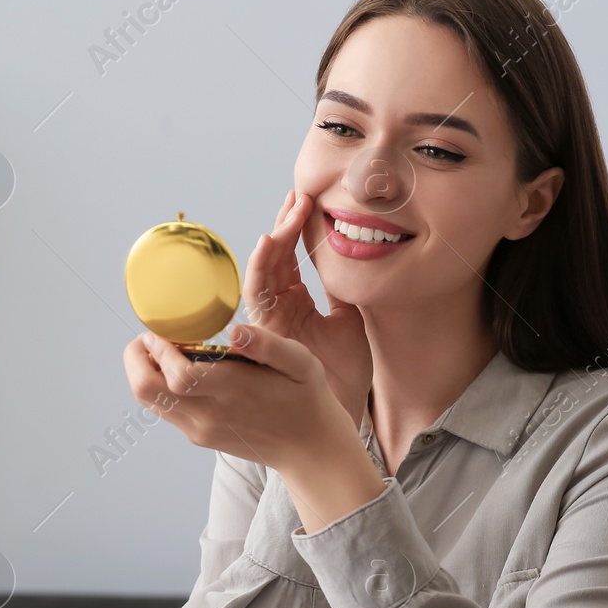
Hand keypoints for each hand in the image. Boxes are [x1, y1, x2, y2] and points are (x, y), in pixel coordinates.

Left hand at [123, 323, 384, 530]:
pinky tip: (179, 370)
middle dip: (136, 361)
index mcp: (233, 391)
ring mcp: (200, 429)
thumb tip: (235, 330)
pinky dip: (161, 387)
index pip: (176, 376)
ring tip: (163, 351)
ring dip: (145, 373)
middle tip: (149, 339)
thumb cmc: (307, 398)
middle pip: (146, 391)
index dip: (159, 351)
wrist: (310, 450)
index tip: (161, 332)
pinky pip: (164, 410)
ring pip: (150, 402)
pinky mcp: (198, 436)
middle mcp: (209, 415)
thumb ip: (267, 344)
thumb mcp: (301, 362)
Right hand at [242, 191, 371, 428]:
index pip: (290, 258)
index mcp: (296, 304)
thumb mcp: (350, 321)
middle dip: (284, 226)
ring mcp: (269, 321)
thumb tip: (347, 252)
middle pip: (274, 260)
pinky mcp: (265, 334)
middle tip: (297, 196)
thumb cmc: (346, 375)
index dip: (296, 228)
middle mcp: (278, 310)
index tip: (306, 198)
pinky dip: (261, 266)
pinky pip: (257, 294)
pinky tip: (270, 241)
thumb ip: (342, 289)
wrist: (343, 412)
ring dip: (274, 240)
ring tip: (287, 211)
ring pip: (263, 273)